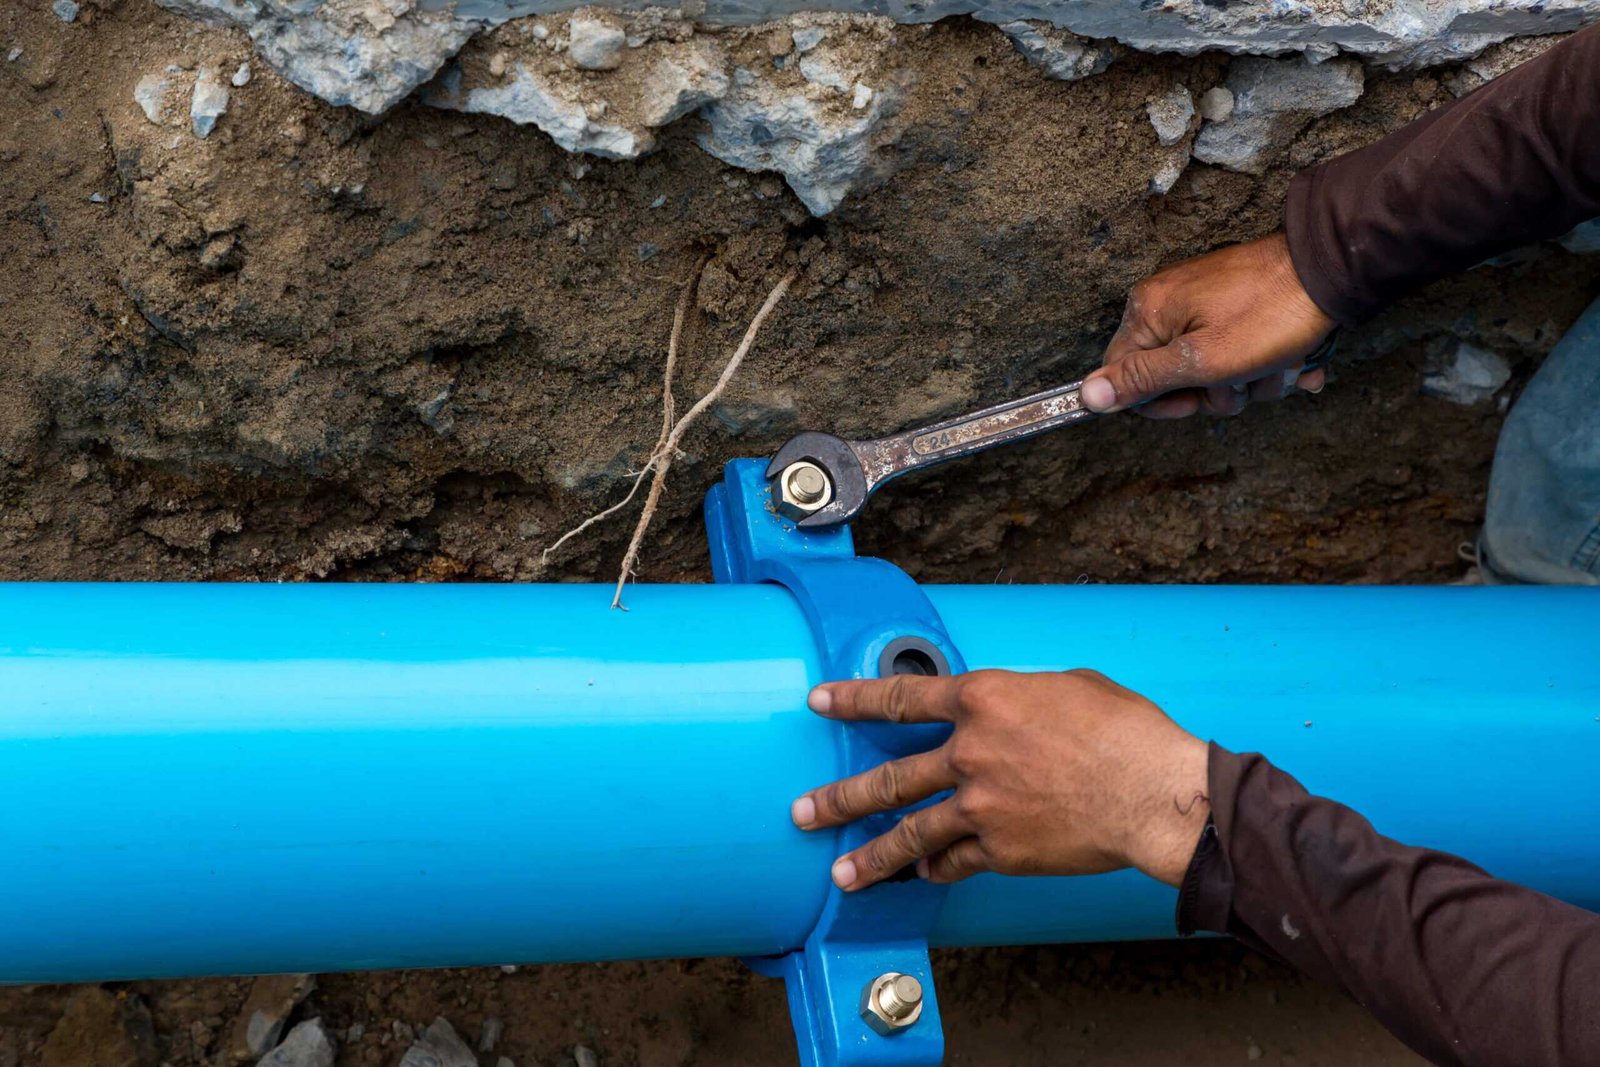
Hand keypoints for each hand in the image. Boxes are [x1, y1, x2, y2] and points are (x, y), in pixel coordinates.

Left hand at [790, 670, 1210, 890]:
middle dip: (839, 797)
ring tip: (841, 872)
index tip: (820, 702)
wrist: (1150, 791)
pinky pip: (956, 862)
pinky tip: (923, 875)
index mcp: (982, 699)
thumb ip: (1022, 699)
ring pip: (909, 832)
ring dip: (871, 855)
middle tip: (804, 810)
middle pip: (888, 777)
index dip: (853, 699)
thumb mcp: (1067, 687)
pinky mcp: (1000, 849)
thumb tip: (1013, 710)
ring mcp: (980, 804)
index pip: (899, 697)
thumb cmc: (1123, 730)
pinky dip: (937, 870)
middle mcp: (969, 752)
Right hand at [1081, 232, 1335, 418]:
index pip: (1124, 376)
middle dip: (1217, 391)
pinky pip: (1237, 350)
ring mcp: (1203, 301)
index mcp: (1149, 311)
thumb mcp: (1202, 360)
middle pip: (1172, 377)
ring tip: (1278, 363)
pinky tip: (1292, 360)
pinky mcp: (1234, 303)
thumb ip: (1142, 380)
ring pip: (1212, 370)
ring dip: (1251, 381)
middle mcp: (1169, 301)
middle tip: (1245, 378)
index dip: (1162, 402)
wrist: (1332, 270)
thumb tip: (1087, 396)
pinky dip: (1265, 363)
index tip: (1197, 400)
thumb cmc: (1269, 315)